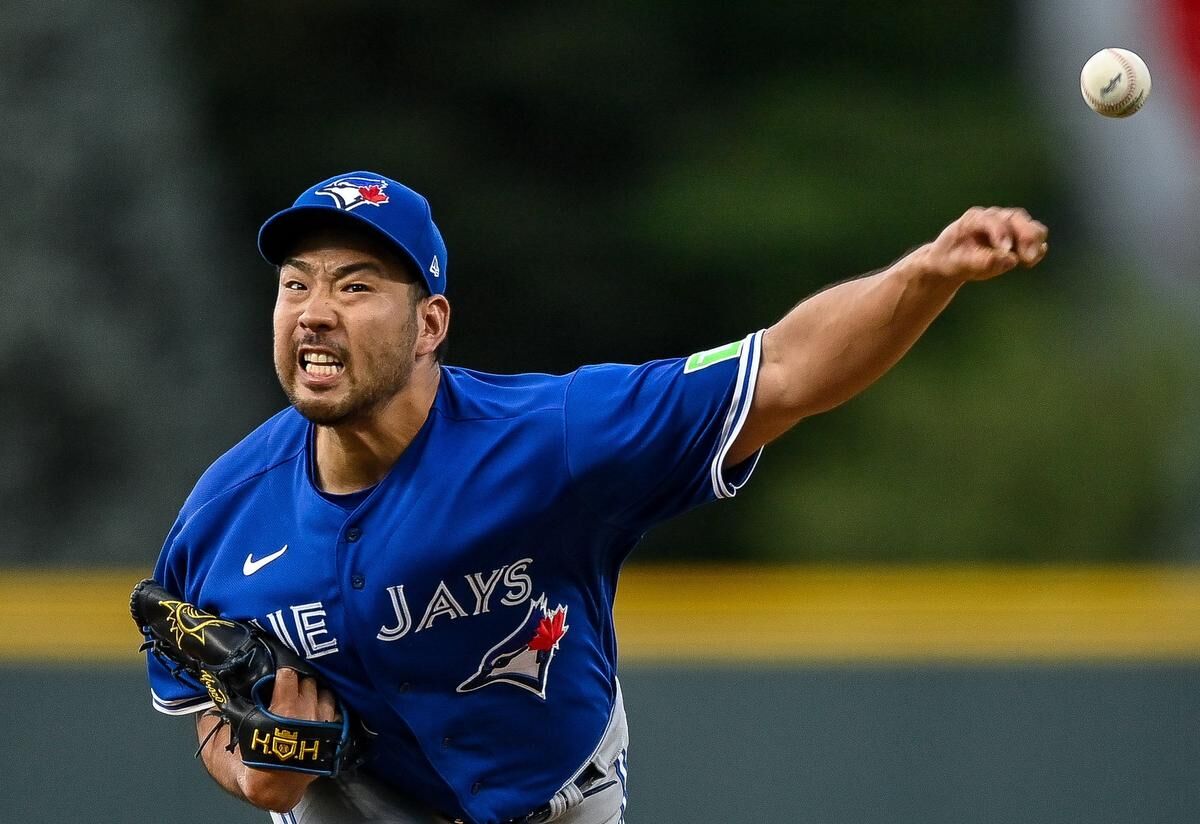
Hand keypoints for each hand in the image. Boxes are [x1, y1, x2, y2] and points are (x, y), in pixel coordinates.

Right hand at [237, 667, 339, 811]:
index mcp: (284, 709)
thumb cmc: (249, 766)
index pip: (289, 674)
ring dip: (313, 692)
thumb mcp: (227, 737)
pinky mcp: (333, 733)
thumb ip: (224, 711)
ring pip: (324, 691)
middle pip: (308, 681)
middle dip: (298, 682)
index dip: (282, 672)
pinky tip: (315, 708)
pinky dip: (325, 705)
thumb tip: (221, 691)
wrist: (272, 789)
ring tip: (302, 697)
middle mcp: (308, 713)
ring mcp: (323, 722)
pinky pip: (334, 708)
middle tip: (288, 687)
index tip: (277, 675)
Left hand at [921, 207, 1048, 282]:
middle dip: (1025, 236)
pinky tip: (1030, 262)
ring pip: (1030, 226)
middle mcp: (995, 217)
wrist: (952, 260)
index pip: (991, 221)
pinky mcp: (1019, 238)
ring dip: (1034, 242)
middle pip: (1017, 218)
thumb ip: (979, 261)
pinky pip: (1035, 239)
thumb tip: (1010, 259)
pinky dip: (1037, 249)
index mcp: (974, 219)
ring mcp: (1009, 226)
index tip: (1006, 250)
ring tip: (1028, 261)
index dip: (1001, 233)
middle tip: (1026, 258)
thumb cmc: (952, 259)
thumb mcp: (957, 263)